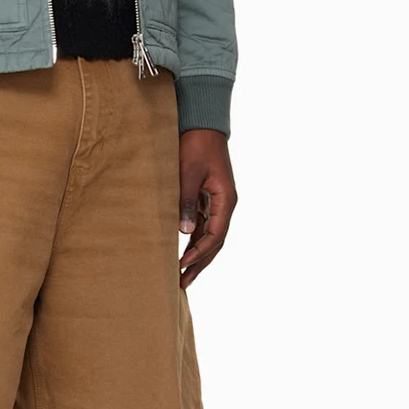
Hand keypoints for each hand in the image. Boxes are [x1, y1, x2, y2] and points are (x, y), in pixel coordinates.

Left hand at [178, 129, 236, 288]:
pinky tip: (183, 253)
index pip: (216, 235)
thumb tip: (185, 232)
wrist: (203, 125)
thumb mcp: (189, 173)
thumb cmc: (196, 146)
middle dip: (200, 263)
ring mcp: (218, 203)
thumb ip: (187, 202)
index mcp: (226, 200)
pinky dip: (194, 241)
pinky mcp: (208, 200)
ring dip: (197, 255)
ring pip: (210, 237)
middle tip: (182, 283)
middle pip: (215, 242)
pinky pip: (203, 226)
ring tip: (182, 275)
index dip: (199, 252)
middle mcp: (226, 205)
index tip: (182, 264)